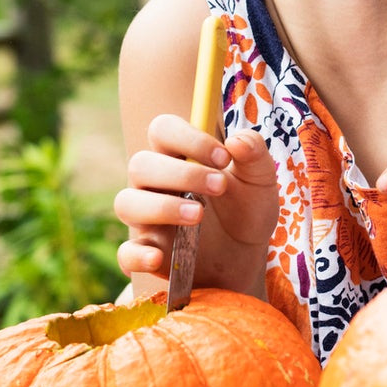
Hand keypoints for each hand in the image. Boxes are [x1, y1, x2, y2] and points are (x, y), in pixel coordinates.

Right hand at [115, 115, 277, 298]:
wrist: (247, 255)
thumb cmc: (247, 208)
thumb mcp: (260, 179)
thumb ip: (254, 153)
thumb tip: (237, 141)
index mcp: (177, 156)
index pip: (162, 129)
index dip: (188, 137)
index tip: (224, 157)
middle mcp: (154, 183)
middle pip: (141, 164)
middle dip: (181, 174)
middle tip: (220, 188)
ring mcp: (147, 218)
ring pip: (126, 203)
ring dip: (162, 207)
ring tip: (198, 215)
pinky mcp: (148, 252)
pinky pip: (126, 253)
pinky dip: (137, 255)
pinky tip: (159, 256)